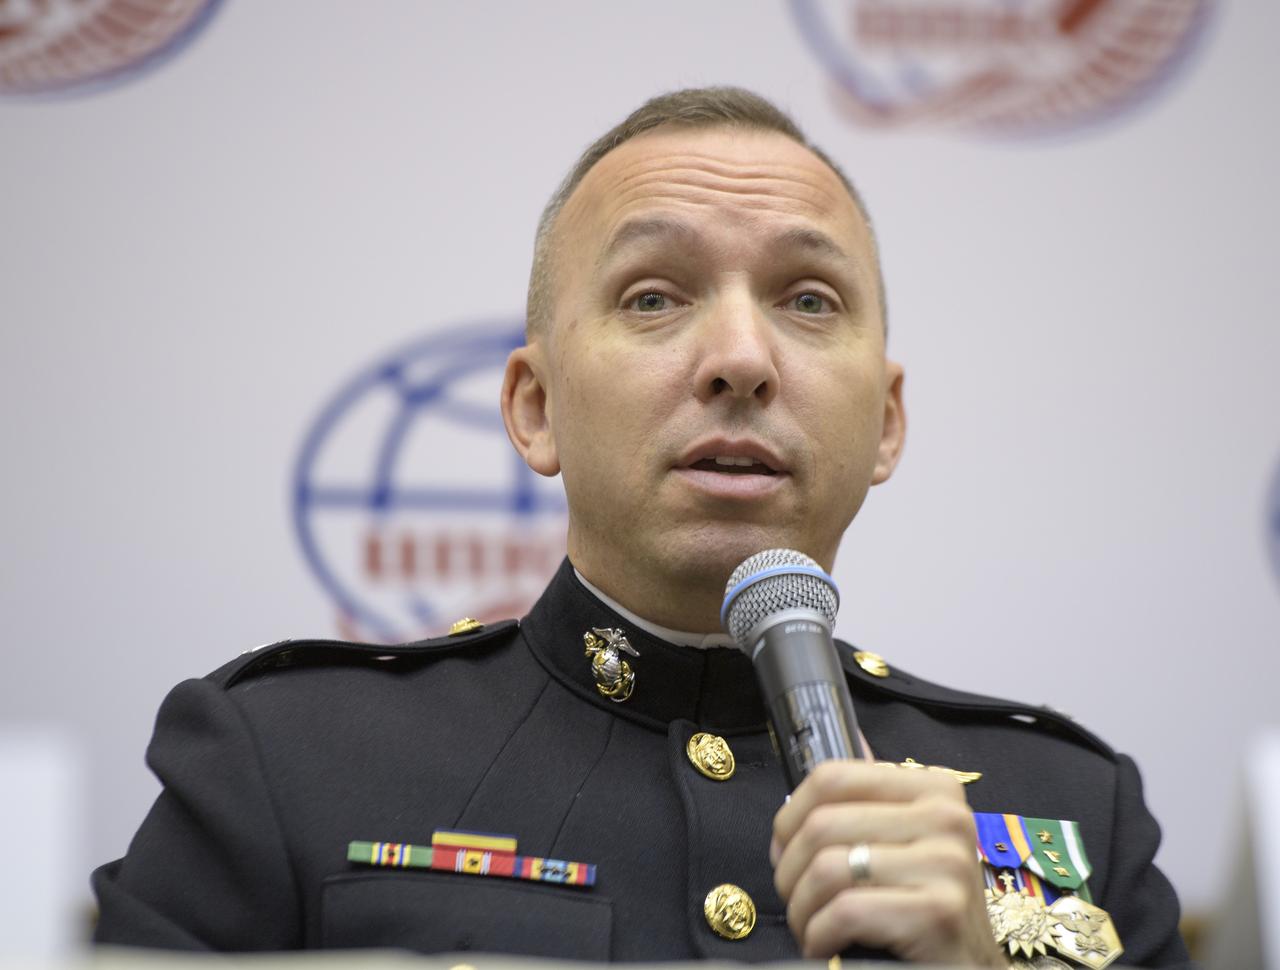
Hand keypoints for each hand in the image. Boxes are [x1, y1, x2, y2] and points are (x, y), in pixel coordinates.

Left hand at [771, 760, 1005, 966]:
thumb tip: (852, 735)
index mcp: (934, 789)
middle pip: (822, 824)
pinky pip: (844, 911)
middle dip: (790, 870)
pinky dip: (818, 934)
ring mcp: (946, 864)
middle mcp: (946, 818)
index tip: (785, 849)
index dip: (790, 816)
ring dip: (802, 908)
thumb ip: (874, 798)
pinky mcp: (938, 913)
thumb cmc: (926, 911)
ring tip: (810, 926)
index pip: (832, 776)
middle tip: (796, 899)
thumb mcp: (908, 844)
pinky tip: (825, 946)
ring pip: (827, 867)